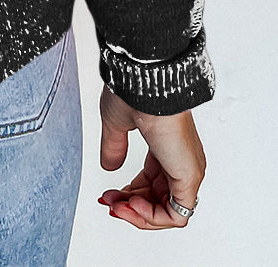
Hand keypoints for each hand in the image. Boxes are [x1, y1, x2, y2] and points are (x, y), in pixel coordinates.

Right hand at [97, 84, 205, 229]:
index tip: (108, 194)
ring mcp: (187, 170)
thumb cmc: (136, 92)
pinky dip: (152, 217)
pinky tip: (131, 204)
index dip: (129, 194)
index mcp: (166, 148)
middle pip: (159, 201)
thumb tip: (110, 167)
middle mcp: (180, 161)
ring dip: (139, 214)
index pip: (152, 184)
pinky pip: (176, 215)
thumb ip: (114, 147)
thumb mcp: (117, 123)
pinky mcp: (188, 177)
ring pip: (168, 212)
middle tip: (109, 202)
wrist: (148, 80)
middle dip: (130, 207)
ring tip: (117, 206)